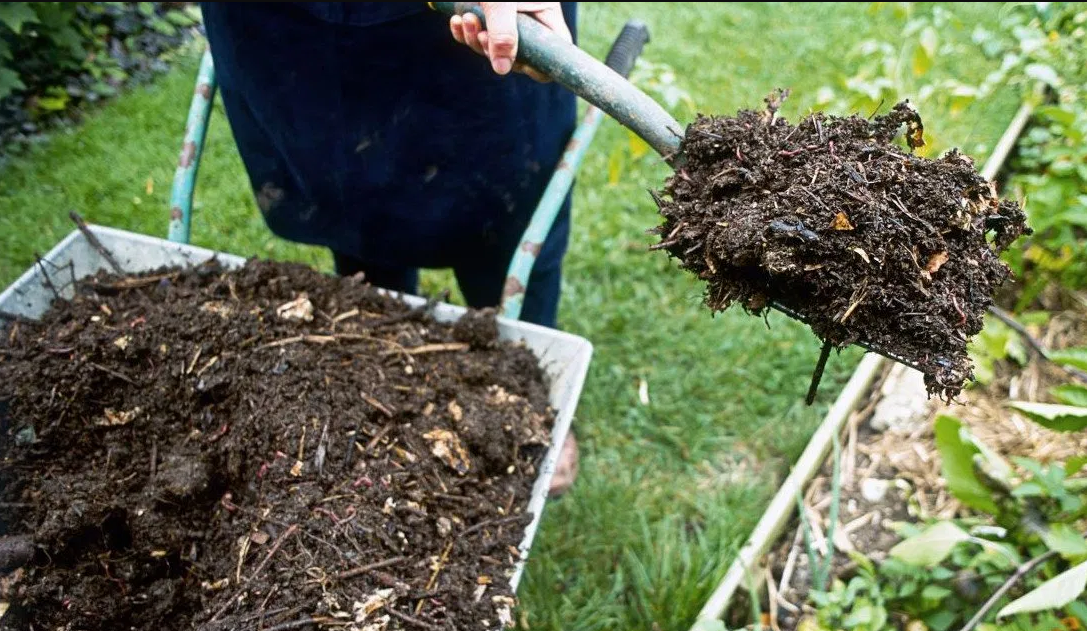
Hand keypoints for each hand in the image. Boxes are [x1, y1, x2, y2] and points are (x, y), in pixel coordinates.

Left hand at [449, 2, 570, 82]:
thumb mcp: (501, 1)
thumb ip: (504, 34)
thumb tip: (502, 70)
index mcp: (544, 12)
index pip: (553, 51)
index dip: (539, 65)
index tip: (519, 65)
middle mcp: (527, 18)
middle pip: (517, 54)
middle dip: (495, 49)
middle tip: (481, 35)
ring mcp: (505, 18)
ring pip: (493, 47)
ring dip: (475, 39)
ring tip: (467, 20)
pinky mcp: (483, 15)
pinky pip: (476, 35)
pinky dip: (465, 32)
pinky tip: (458, 21)